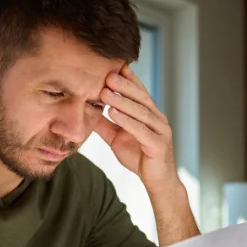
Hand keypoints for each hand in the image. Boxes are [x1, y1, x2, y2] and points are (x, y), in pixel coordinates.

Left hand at [95, 64, 179, 194]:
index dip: (128, 79)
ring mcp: (160, 131)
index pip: (138, 92)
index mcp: (150, 114)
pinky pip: (141, 130)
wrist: (157, 181)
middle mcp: (158, 118)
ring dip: (122, 101)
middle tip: (107, 74)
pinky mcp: (158, 145)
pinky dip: (127, 121)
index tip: (113, 65)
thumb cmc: (140, 157)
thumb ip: (104, 124)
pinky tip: (113, 113)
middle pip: (140, 97)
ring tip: (105, 91)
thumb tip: (85, 111)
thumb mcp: (117, 138)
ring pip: (140, 112)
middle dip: (123, 85)